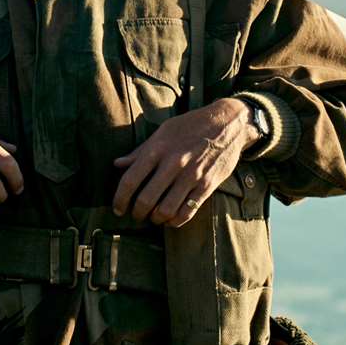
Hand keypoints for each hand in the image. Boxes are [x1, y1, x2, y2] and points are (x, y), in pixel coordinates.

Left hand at [112, 98, 257, 227]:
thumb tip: (117, 164)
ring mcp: (191, 176)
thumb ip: (140, 150)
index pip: (130, 180)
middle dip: (137, 213)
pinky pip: (187, 212)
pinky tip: (170, 219)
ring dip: (155, 219)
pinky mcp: (207, 186)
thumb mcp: (163, 131)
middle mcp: (173, 163)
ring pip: (165, 210)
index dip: (119, 199)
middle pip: (146, 199)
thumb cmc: (191, 125)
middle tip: (136, 215)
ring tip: (154, 217)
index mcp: (158, 149)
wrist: (227, 123)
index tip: (118, 208)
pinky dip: (175, 221)